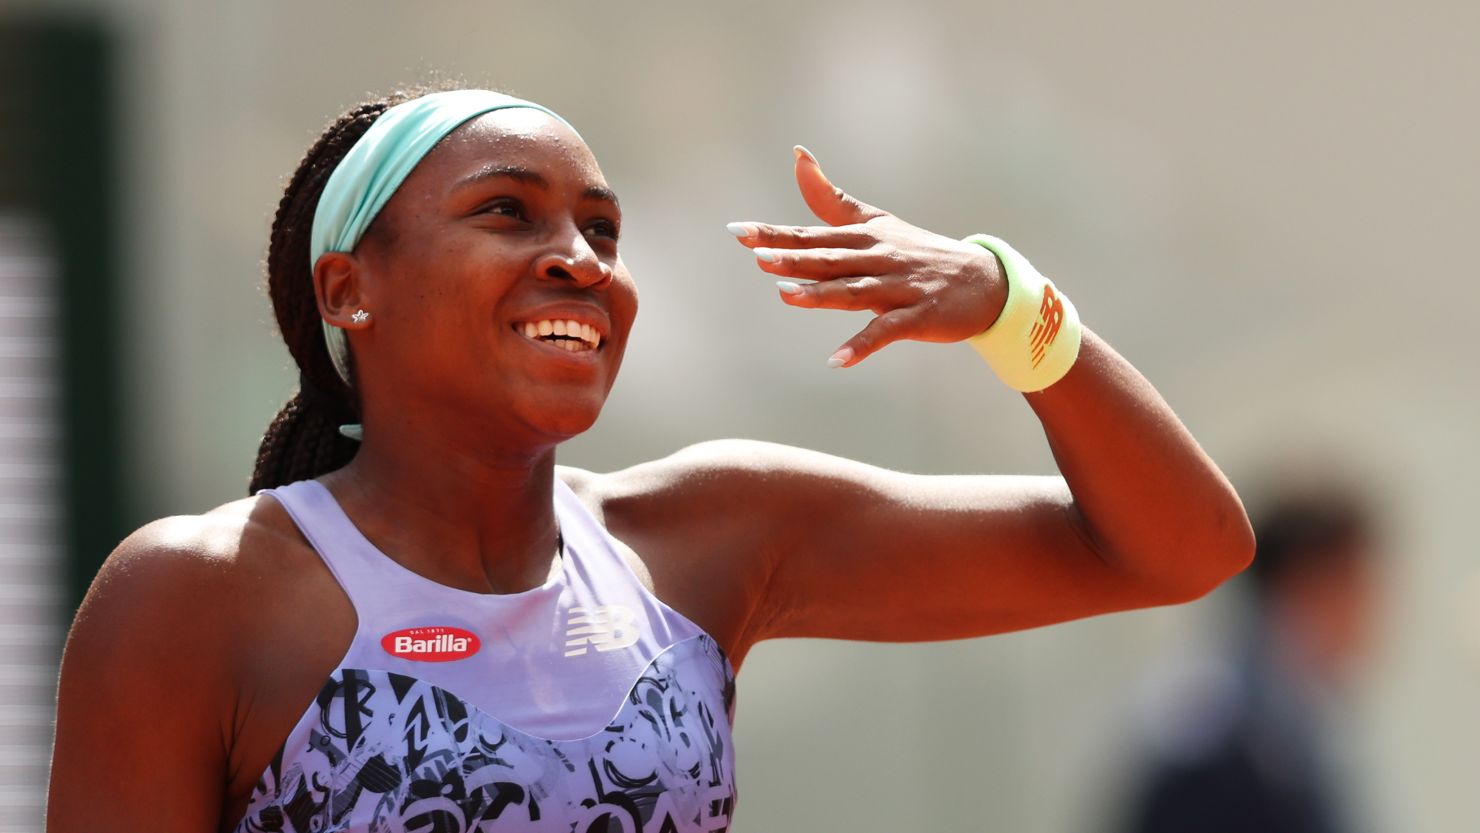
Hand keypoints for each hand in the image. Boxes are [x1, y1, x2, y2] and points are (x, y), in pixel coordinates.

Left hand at [729, 147, 1008, 367]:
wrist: (983, 281)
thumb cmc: (920, 252)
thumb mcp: (877, 223)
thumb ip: (832, 199)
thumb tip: (798, 156)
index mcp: (865, 237)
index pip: (813, 235)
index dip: (776, 234)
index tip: (739, 233)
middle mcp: (879, 258)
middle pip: (830, 259)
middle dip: (794, 258)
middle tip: (758, 257)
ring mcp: (899, 287)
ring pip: (855, 291)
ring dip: (822, 294)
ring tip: (787, 296)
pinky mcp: (918, 316)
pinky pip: (886, 331)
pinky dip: (863, 345)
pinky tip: (837, 360)